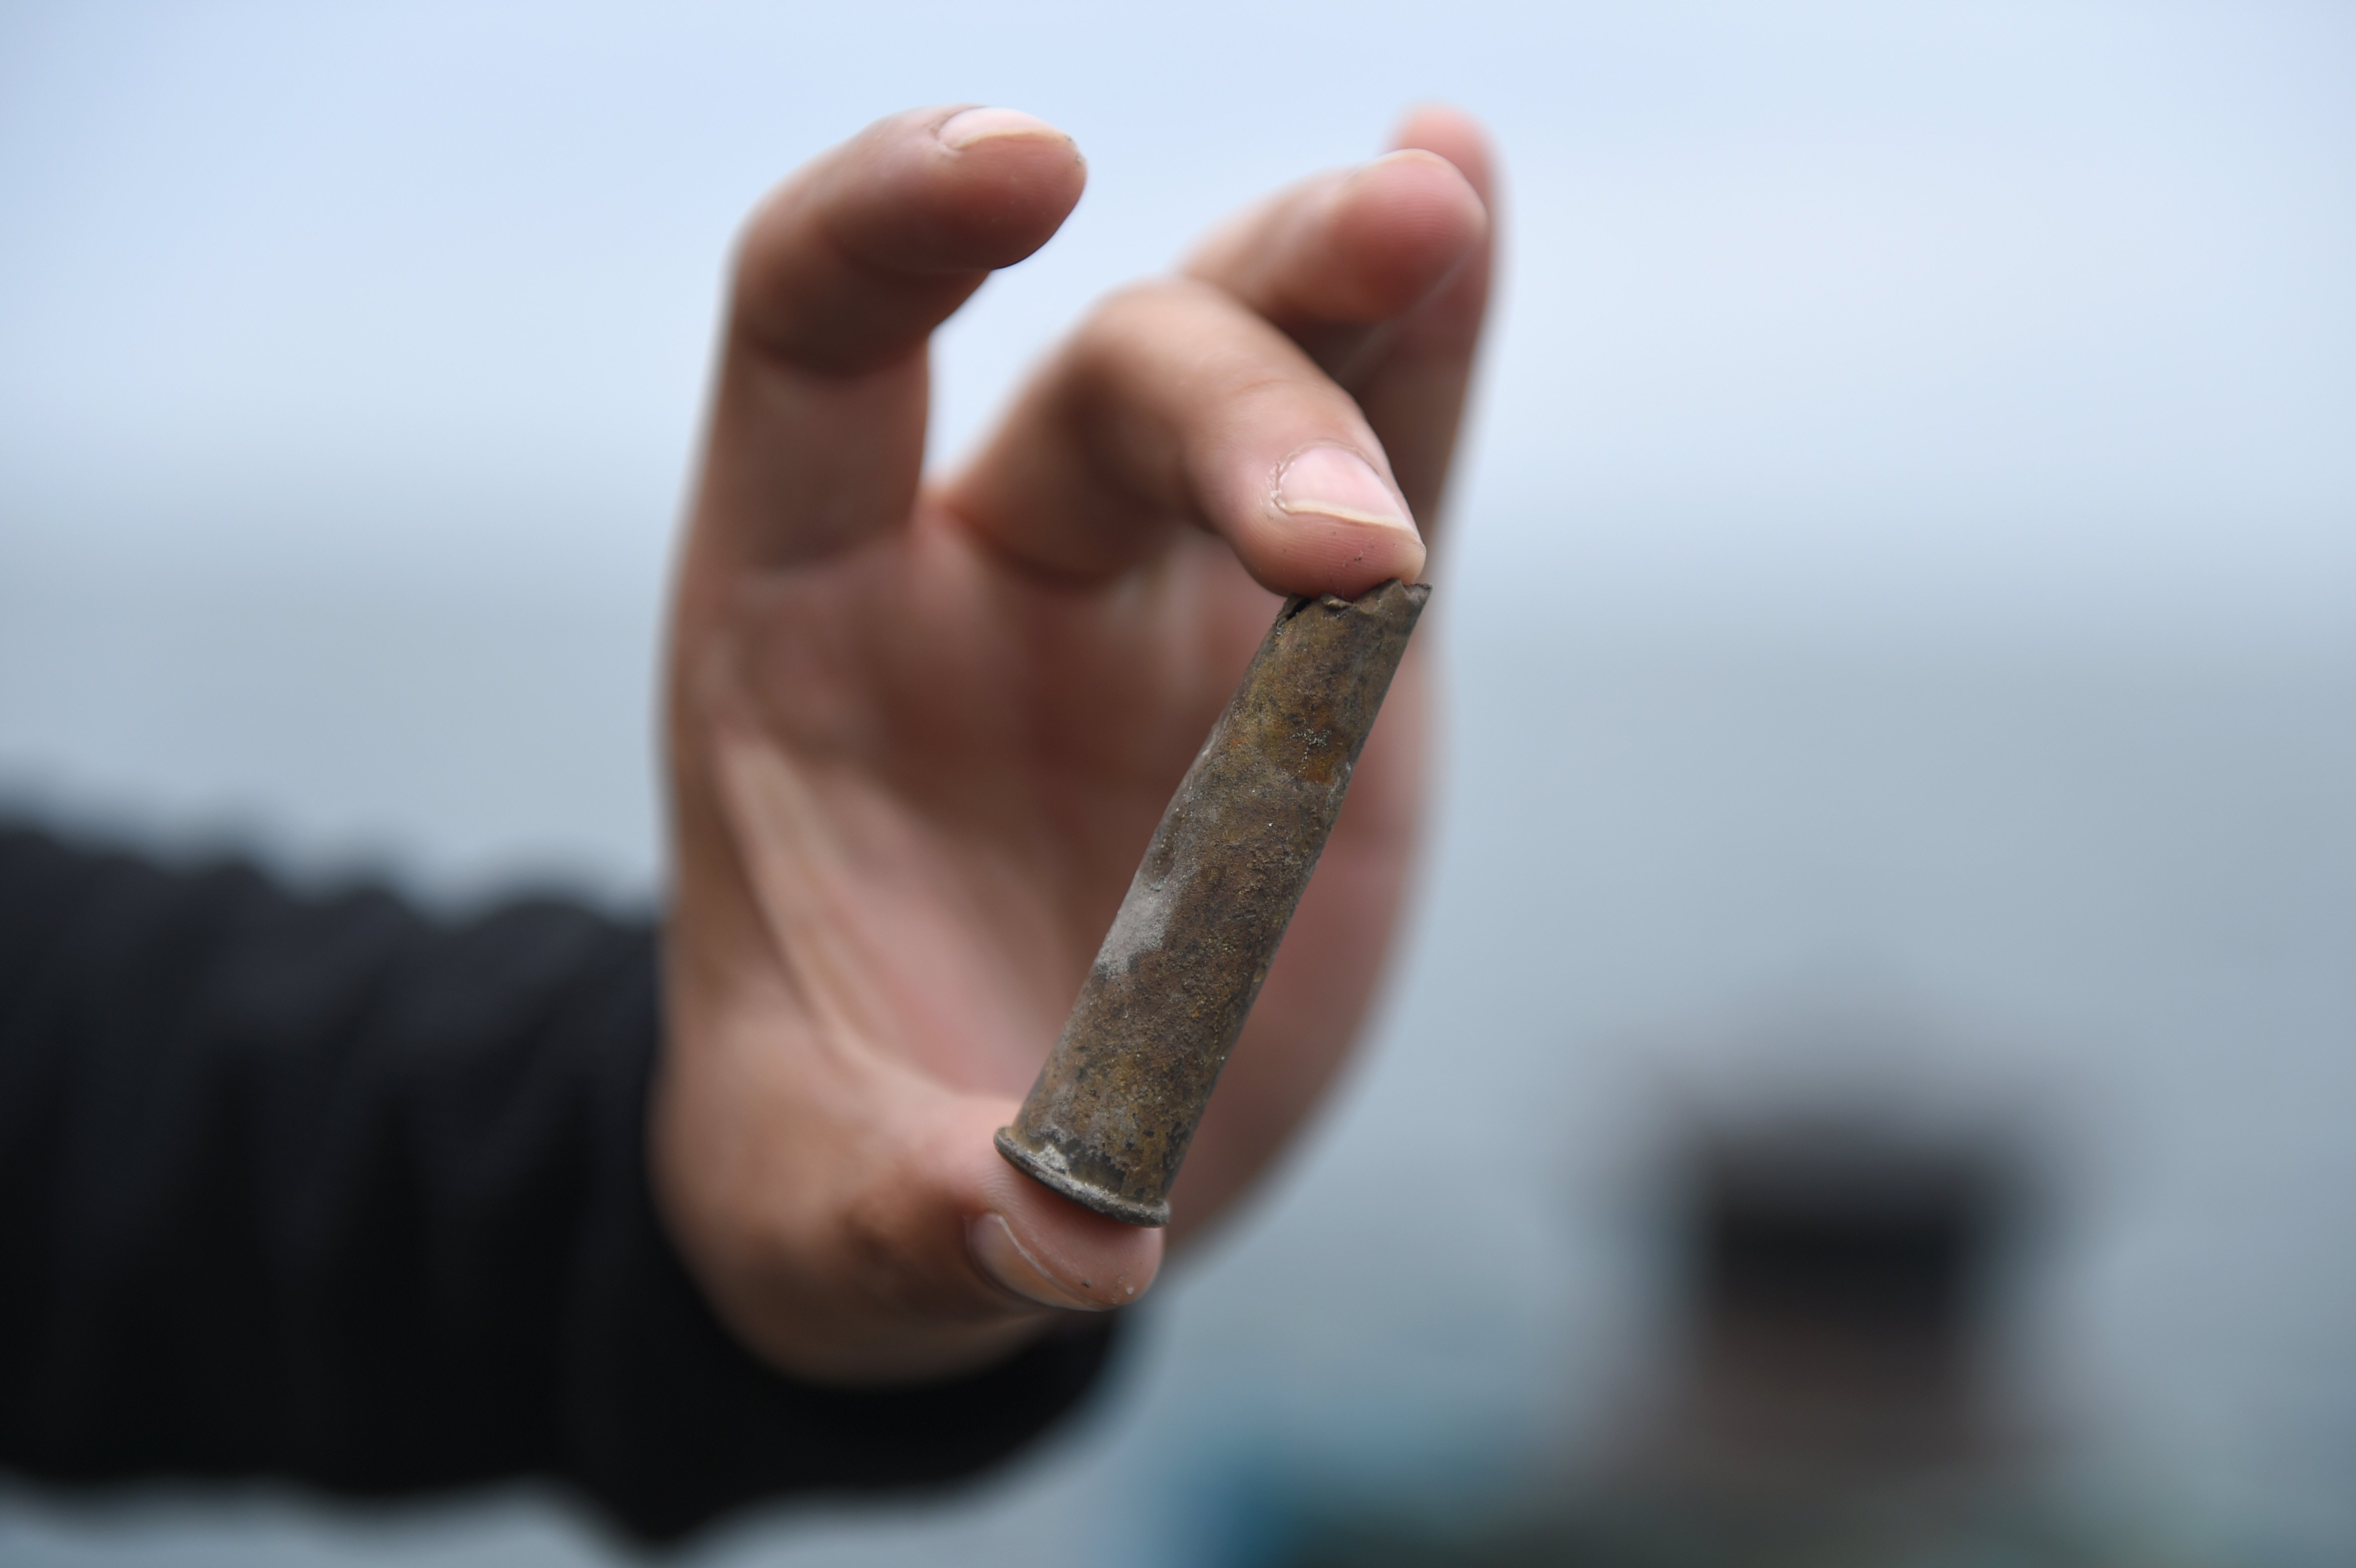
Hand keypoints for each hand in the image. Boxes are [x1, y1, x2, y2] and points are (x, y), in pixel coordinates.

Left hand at [653, 103, 1494, 1382]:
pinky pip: (1385, 468)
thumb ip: (917, 1213)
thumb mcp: (836, 1216)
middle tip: (1349, 562)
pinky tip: (1460, 198)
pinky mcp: (1311, 667)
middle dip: (1238, 423)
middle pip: (1109, 386)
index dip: (892, 224)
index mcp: (807, 626)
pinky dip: (1425, 351)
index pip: (816, 336)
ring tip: (1432, 204)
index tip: (1023, 161)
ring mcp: (1164, 596)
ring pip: (1259, 371)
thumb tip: (1067, 1244)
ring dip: (1347, 292)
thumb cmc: (848, 1155)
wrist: (979, 1175)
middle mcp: (990, 567)